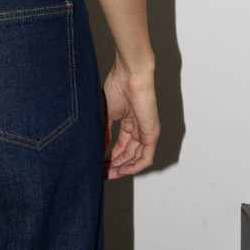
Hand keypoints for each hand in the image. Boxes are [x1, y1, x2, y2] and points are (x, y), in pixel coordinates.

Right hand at [103, 61, 159, 178]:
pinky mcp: (152, 134)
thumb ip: (104, 131)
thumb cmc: (118, 85)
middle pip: (128, 154)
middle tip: (101, 172)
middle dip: (114, 164)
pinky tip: (120, 171)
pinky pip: (145, 158)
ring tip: (107, 174)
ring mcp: (146, 132)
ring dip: (122, 168)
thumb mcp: (106, 112)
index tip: (98, 164)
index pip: (121, 145)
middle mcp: (139, 128)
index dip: (110, 156)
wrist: (130, 75)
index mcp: (129, 120)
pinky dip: (133, 167)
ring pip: (136, 158)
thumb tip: (97, 148)